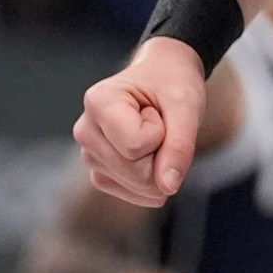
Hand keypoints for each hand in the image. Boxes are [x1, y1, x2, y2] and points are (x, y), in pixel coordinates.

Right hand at [74, 37, 205, 205]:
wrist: (164, 78)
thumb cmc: (173, 84)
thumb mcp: (186, 106)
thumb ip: (180, 145)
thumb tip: (168, 187)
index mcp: (98, 102)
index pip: (135, 146)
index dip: (161, 134)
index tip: (157, 110)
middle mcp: (85, 130)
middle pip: (135, 173)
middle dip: (162, 154)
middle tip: (159, 123)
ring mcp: (89, 155)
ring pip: (135, 186)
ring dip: (158, 166)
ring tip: (152, 133)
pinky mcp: (99, 173)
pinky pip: (132, 194)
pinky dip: (153, 182)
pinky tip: (151, 154)